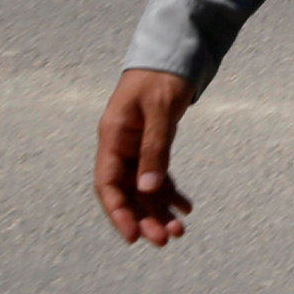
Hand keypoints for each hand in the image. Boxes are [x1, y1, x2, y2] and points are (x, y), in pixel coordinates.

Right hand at [93, 68, 198, 245]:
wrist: (173, 53)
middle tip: (165, 240)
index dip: (118, 212)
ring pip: (143, 188)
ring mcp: (136, 147)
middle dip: (144, 218)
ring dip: (158, 210)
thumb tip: (148, 188)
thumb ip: (155, 147)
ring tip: (179, 231)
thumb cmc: (162, 77)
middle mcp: (121, 146)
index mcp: (113, 137)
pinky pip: (158, 175)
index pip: (108, 184)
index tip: (133, 236)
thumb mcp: (160, 109)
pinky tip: (185, 207)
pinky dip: (170, 192)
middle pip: (127, 192)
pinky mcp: (152, 144)